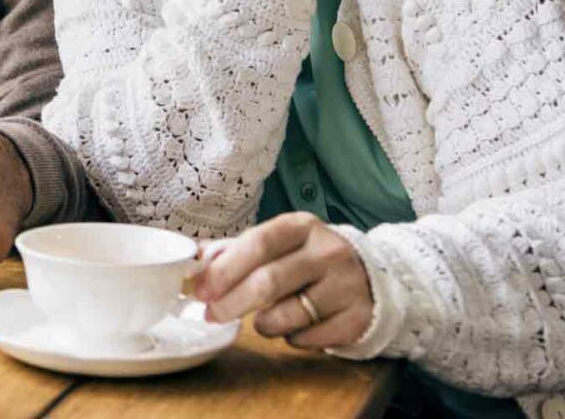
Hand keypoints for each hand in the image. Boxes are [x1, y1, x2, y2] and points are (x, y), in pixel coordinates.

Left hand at [193, 213, 372, 349]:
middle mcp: (328, 252)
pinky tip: (294, 327)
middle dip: (232, 302)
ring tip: (262, 321)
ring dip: (264, 324)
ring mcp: (347, 286)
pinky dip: (291, 338)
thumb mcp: (277, 244)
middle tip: (212, 315)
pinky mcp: (357, 318)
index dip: (225, 269)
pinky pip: (309, 338)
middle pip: (269, 281)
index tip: (200, 290)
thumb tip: (194, 258)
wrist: (370, 279)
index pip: (258, 243)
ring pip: (289, 315)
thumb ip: (236, 249)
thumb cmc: (308, 261)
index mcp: (301, 226)